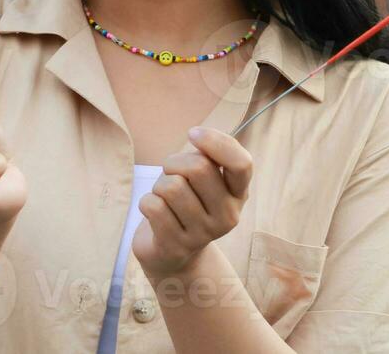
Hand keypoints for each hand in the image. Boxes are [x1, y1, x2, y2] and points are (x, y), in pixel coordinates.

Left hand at [131, 127, 251, 281]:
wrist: (173, 254)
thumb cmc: (187, 202)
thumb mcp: (204, 178)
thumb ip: (207, 157)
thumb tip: (199, 138)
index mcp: (238, 193)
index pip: (242, 163)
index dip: (216, 141)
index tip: (193, 134)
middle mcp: (228, 216)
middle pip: (199, 168)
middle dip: (174, 162)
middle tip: (171, 173)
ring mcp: (203, 234)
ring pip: (171, 187)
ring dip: (159, 185)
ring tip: (164, 197)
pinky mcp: (176, 246)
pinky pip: (153, 206)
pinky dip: (147, 202)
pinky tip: (154, 213)